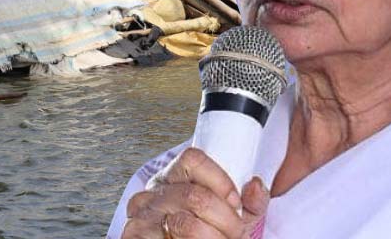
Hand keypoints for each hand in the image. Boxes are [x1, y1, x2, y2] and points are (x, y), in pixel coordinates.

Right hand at [122, 147, 270, 237]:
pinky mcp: (135, 237)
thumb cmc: (205, 236)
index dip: (221, 181)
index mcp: (173, 177)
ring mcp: (141, 216)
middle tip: (234, 234)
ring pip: (185, 224)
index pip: (193, 159)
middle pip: (196, 196)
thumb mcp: (230, 218)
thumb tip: (255, 186)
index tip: (235, 203)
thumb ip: (249, 203)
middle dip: (225, 220)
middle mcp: (153, 192)